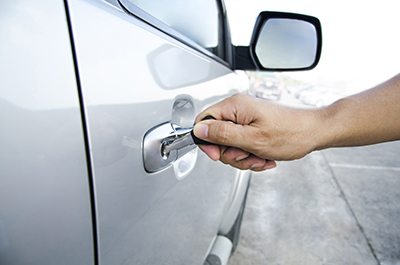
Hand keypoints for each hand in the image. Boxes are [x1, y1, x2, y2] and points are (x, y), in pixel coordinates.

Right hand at [193, 93, 319, 170]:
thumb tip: (200, 131)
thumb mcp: (252, 139)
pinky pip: (242, 145)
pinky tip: (263, 156)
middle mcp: (238, 110)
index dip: (207, 142)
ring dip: (243, 157)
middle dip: (231, 153)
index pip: (204, 121)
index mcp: (235, 106)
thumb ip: (222, 134)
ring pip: (230, 145)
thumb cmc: (290, 133)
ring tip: (259, 156)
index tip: (218, 155)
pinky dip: (251, 155)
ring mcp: (246, 119)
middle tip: (247, 155)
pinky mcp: (253, 127)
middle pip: (217, 137)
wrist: (313, 133)